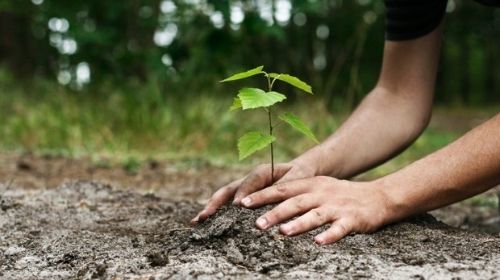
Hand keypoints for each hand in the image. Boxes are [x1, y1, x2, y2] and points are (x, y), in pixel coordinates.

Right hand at [191, 161, 315, 223]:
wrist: (301, 172)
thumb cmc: (301, 175)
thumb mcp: (297, 178)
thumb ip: (284, 187)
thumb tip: (271, 201)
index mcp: (262, 172)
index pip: (250, 182)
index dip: (243, 193)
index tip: (238, 206)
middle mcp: (249, 180)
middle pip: (228, 190)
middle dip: (215, 203)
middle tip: (204, 216)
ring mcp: (244, 190)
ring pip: (224, 198)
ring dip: (211, 209)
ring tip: (197, 222)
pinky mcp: (244, 199)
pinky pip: (229, 206)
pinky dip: (218, 214)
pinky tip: (207, 226)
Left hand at [239, 176, 390, 244]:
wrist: (378, 197)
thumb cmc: (340, 195)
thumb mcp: (318, 188)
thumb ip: (295, 194)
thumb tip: (266, 204)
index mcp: (311, 185)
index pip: (282, 189)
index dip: (262, 195)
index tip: (242, 203)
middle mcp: (321, 193)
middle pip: (295, 202)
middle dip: (275, 213)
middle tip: (256, 224)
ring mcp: (337, 206)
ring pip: (315, 215)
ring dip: (298, 224)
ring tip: (283, 233)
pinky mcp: (352, 219)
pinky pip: (339, 228)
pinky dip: (329, 235)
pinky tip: (319, 243)